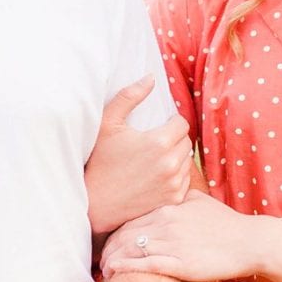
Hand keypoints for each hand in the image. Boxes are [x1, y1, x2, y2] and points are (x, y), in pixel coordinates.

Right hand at [83, 76, 192, 233]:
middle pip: (186, 141)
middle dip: (174, 139)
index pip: (182, 123)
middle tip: (153, 143)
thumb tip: (151, 78)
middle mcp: (170, 163)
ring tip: (154, 160)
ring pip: (186, 161)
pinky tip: (156, 176)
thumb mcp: (107, 123)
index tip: (156, 128)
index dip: (170, 122)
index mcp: (159, 141)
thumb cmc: (98, 161)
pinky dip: (175, 176)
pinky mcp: (173, 199)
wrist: (95, 204)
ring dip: (176, 157)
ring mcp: (174, 183)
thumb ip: (129, 96)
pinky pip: (185, 180)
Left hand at [99, 190, 272, 281]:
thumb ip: (178, 197)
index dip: (114, 233)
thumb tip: (165, 194)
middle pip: (124, 234)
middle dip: (107, 248)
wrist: (250, 242)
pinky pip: (145, 264)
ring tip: (103, 270)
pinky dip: (126, 267)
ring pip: (131, 248)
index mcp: (168, 208)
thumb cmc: (226, 223)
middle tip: (98, 260)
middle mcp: (166, 222)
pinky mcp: (180, 263)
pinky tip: (114, 272)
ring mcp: (172, 243)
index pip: (130, 219)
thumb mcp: (199, 201)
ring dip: (112, 259)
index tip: (107, 244)